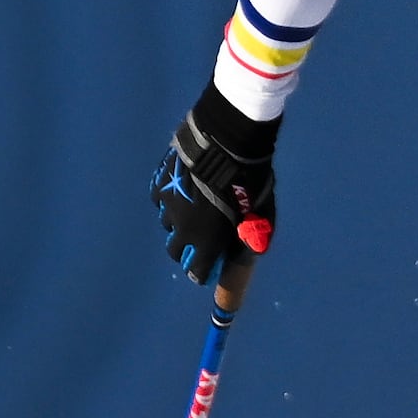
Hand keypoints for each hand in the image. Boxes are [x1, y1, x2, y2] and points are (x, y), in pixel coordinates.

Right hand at [156, 87, 276, 286]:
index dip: (203, 271)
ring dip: (178, 223)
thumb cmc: (249, 182)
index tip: (208, 267)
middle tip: (196, 241)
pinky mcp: (159, 186)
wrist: (225, 145)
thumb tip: (251, 249)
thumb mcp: (258, 214)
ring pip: (167, 225)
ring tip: (191, 210)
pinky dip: (170, 200)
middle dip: (185, 250)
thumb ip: (252, 235)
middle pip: (175, 251)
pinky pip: (161, 201)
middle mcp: (182, 229)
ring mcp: (168, 207)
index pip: (196, 271)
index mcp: (206, 242)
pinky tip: (181, 190)